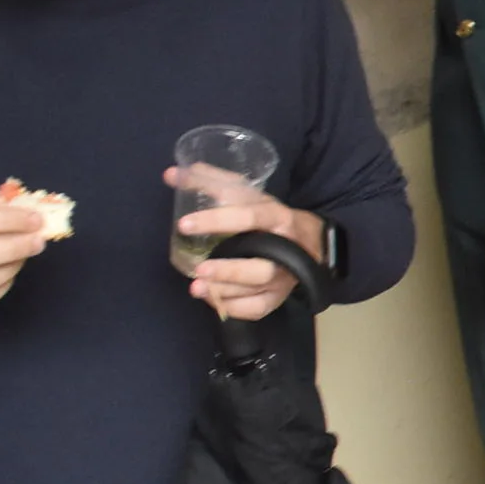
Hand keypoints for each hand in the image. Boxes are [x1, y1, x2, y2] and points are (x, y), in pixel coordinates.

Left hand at [168, 172, 327, 321]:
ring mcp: (284, 278)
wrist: (313, 241)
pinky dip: (234, 308)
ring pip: (257, 290)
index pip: (248, 217)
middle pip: (260, 267)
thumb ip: (212, 183)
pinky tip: (212, 299)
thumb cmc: (271, 217)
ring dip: (225, 291)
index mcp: (277, 217)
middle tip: (198, 269)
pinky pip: (257, 309)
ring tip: (196, 288)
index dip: (216, 221)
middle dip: (229, 270)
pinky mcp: (279, 296)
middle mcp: (285, 250)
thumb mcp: (249, 195)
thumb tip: (171, 174)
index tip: (184, 225)